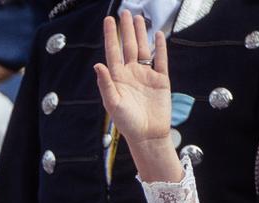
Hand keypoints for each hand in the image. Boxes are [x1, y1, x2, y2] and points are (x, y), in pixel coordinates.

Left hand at [94, 11, 180, 181]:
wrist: (148, 135)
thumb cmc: (128, 123)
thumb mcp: (113, 104)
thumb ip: (106, 84)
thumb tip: (98, 65)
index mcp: (118, 78)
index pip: (113, 52)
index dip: (111, 36)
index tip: (109, 20)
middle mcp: (131, 74)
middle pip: (129, 46)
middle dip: (127, 30)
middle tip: (125, 12)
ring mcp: (146, 76)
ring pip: (144, 50)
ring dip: (141, 34)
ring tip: (139, 18)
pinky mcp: (161, 80)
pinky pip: (161, 60)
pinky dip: (160, 47)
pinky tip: (158, 35)